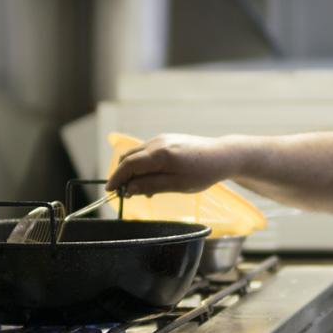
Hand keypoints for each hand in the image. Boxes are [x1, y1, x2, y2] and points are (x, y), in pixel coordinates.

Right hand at [105, 134, 239, 196]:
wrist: (223, 155)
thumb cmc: (203, 173)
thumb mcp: (178, 185)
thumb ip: (152, 185)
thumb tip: (129, 189)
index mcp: (160, 154)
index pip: (129, 164)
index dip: (116, 178)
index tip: (110, 191)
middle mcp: (158, 142)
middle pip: (129, 157)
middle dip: (123, 175)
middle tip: (126, 194)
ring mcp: (162, 139)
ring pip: (137, 154)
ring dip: (134, 171)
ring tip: (143, 191)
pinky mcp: (167, 139)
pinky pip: (147, 152)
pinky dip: (143, 165)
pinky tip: (152, 180)